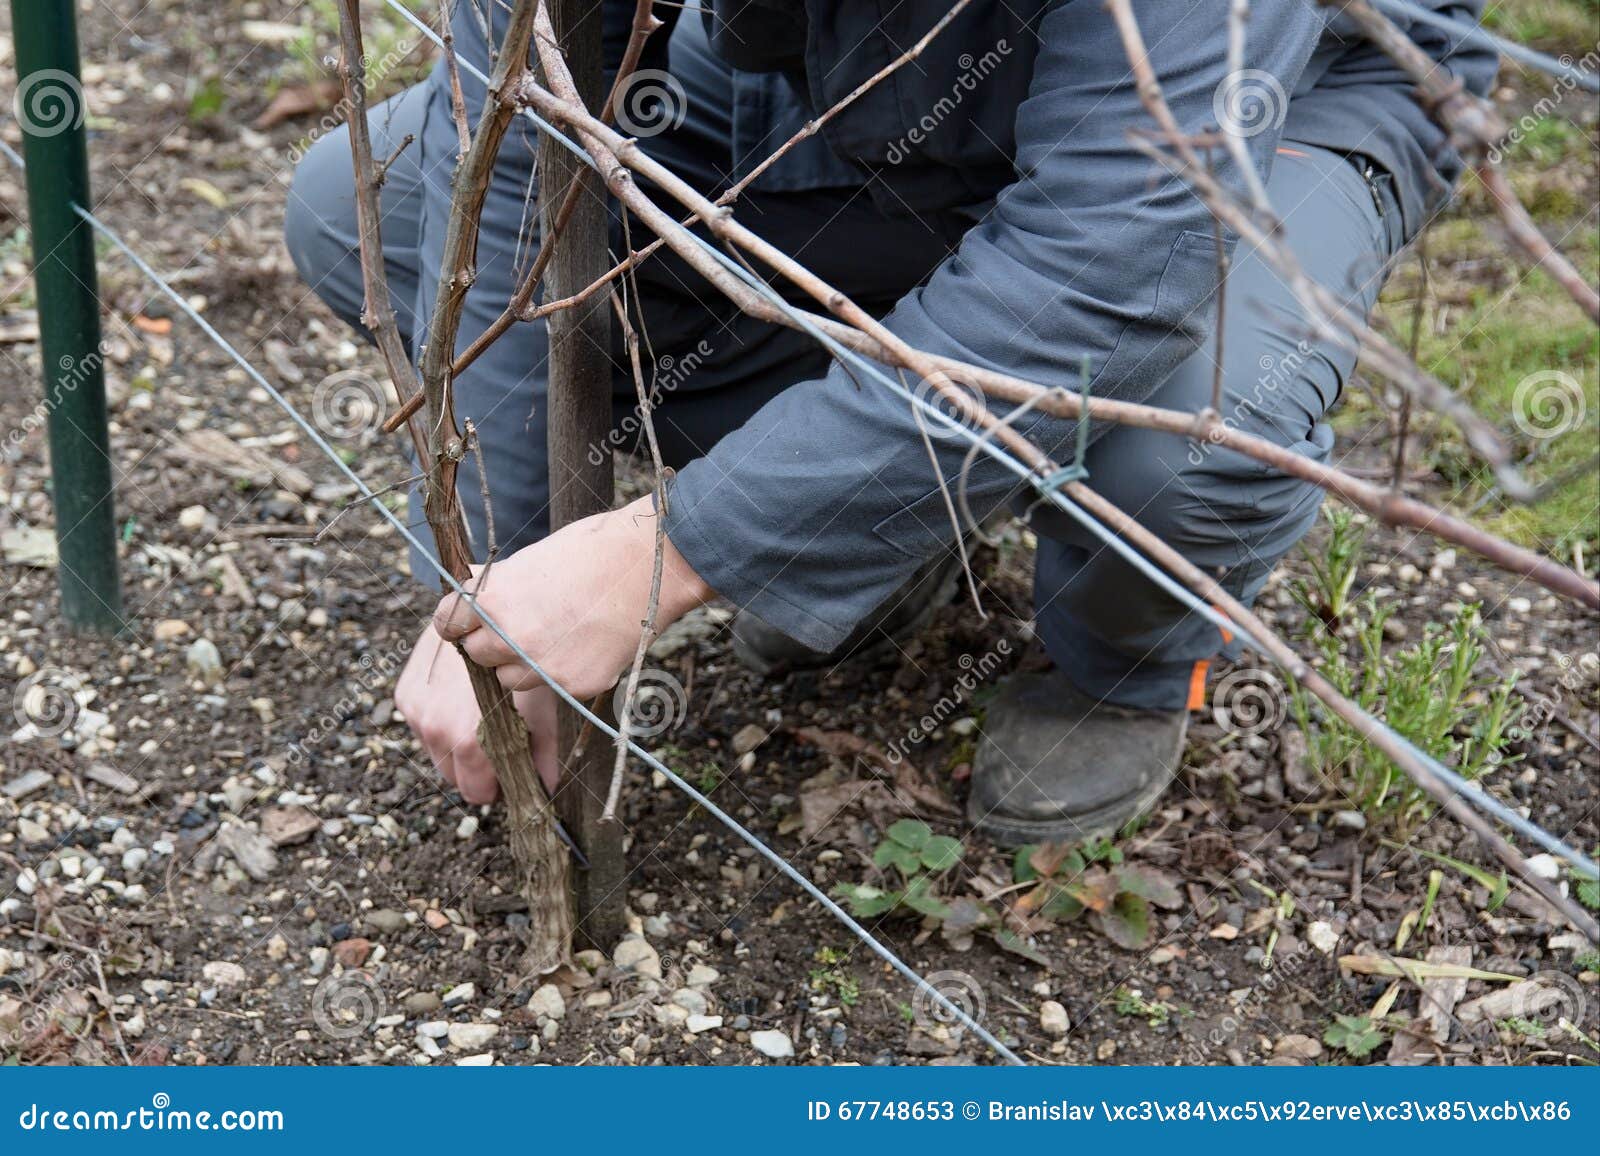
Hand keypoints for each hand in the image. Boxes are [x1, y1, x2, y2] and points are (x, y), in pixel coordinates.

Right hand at [395, 624, 560, 802]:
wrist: (484, 608)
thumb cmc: (522, 657)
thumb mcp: (541, 706)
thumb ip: (542, 751)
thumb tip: (546, 786)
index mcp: (469, 738)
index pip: (475, 792)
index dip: (495, 787)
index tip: (508, 776)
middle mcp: (435, 728)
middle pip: (454, 776)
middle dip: (476, 768)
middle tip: (499, 743)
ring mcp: (416, 711)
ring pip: (436, 753)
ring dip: (454, 745)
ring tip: (479, 715)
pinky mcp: (406, 694)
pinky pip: (420, 727)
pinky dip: (438, 721)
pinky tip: (460, 699)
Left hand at [432, 494, 712, 697]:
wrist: (647, 566)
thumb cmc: (589, 552)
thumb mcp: (527, 562)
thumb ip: (495, 591)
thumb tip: (467, 602)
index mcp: (492, 600)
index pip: (447, 624)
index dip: (459, 622)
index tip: (470, 621)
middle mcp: (510, 637)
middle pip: (477, 656)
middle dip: (493, 644)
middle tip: (523, 626)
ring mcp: (541, 665)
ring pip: (509, 680)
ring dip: (522, 665)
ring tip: (556, 635)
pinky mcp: (572, 684)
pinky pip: (549, 687)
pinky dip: (559, 672)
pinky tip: (582, 645)